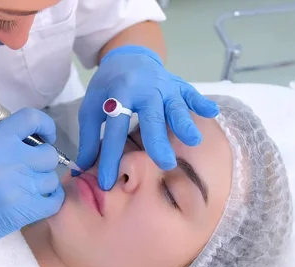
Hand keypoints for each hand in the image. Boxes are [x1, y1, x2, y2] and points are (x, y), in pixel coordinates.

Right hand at [0, 108, 64, 263]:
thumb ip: (1, 135)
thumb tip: (30, 132)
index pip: (32, 119)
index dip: (45, 126)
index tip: (45, 136)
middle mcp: (10, 160)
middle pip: (50, 153)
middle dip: (43, 160)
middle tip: (30, 168)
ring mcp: (20, 186)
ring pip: (52, 178)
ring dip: (42, 183)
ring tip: (26, 187)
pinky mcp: (26, 210)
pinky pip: (55, 200)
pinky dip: (51, 199)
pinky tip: (39, 199)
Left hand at [77, 45, 219, 189]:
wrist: (128, 56)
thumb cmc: (108, 87)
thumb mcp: (91, 107)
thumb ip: (89, 138)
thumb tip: (83, 168)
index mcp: (118, 93)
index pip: (114, 129)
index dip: (110, 156)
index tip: (107, 182)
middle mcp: (144, 88)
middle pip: (151, 116)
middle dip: (157, 140)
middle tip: (164, 164)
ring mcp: (164, 85)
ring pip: (175, 105)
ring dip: (184, 122)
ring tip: (193, 140)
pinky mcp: (178, 83)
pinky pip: (191, 93)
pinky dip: (200, 102)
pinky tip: (212, 111)